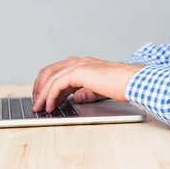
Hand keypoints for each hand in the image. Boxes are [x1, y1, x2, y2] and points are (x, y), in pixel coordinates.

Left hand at [31, 56, 145, 112]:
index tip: (44, 99)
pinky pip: (57, 84)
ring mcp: (79, 64)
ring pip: (51, 76)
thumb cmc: (122, 85)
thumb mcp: (100, 90)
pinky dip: (50, 96)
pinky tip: (50, 106)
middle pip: (50, 70)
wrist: (132, 81)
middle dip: (39, 87)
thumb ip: (87, 92)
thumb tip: (77, 97)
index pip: (59, 71)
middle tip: (36, 102)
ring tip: (39, 106)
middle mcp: (80, 61)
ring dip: (42, 93)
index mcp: (85, 64)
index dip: (48, 86)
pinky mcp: (80, 72)